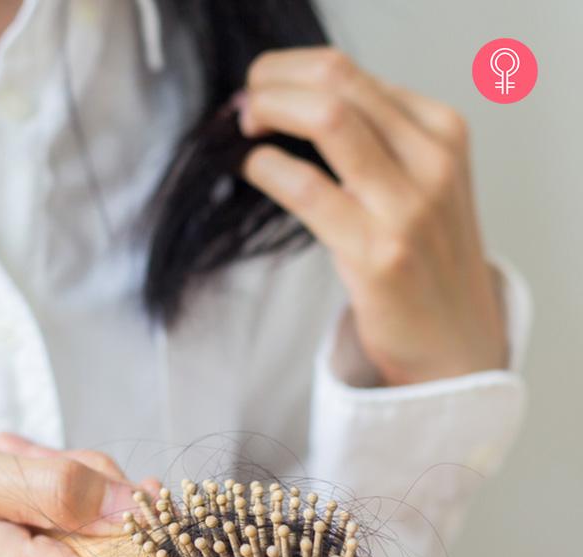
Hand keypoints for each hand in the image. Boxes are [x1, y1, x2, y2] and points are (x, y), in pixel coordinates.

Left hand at [240, 47, 506, 385]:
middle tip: (246, 101)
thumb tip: (296, 106)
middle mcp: (433, 160)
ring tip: (244, 127)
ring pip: (327, 119)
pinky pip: (308, 188)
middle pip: (338, 81)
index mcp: (443, 134)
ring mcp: (410, 207)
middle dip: (275, 79)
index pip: (353, 74)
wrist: (454, 342)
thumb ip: (376, 143)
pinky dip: (268, 168)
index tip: (263, 88)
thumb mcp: (419, 185)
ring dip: (269, 110)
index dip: (293, 72)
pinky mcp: (379, 253)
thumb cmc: (425, 262)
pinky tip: (253, 168)